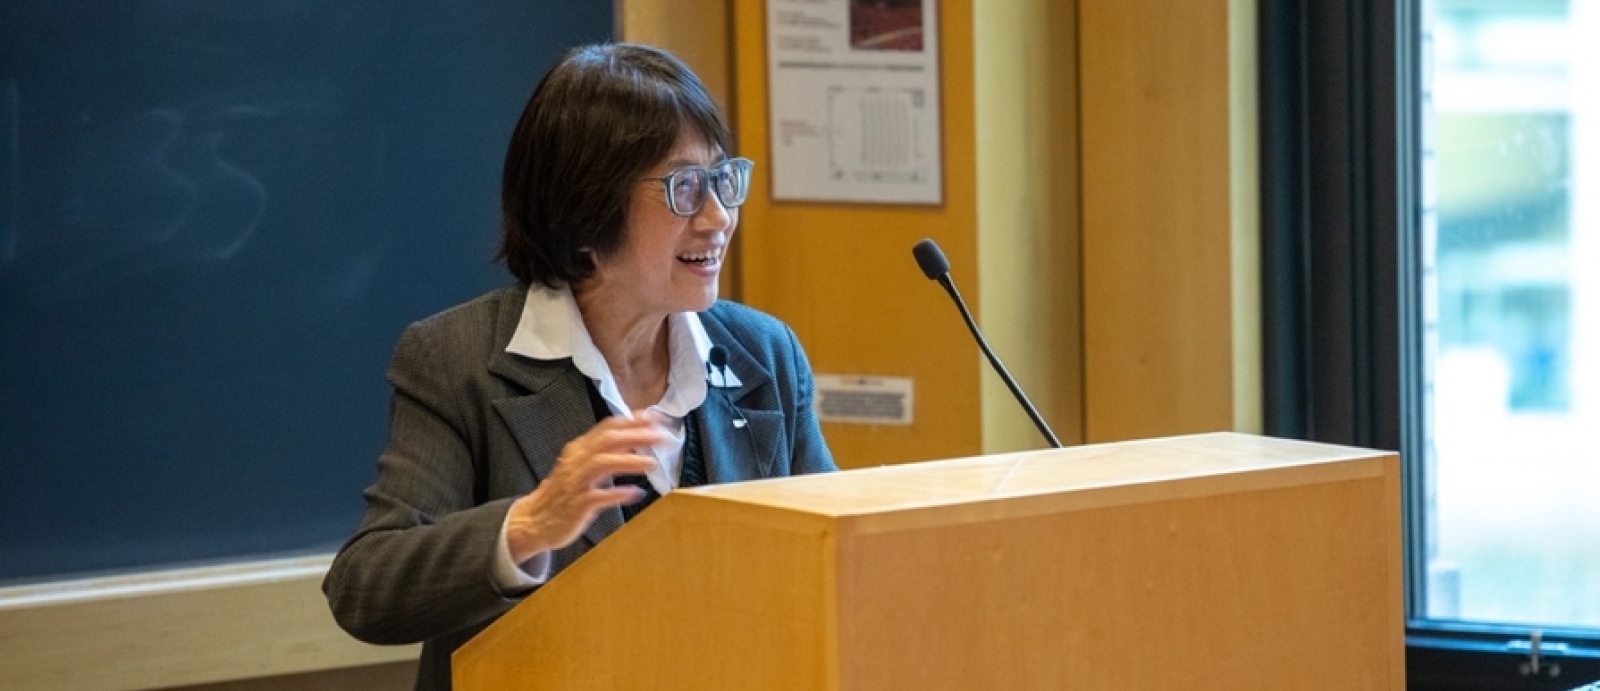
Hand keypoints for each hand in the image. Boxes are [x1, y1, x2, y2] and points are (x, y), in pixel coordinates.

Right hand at [503, 412, 666, 561]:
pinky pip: (598, 497)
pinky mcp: (577, 505)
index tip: (656, 418)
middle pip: (607, 440)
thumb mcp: (582, 467)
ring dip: (629, 460)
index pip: (608, 427)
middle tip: (661, 436)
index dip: (633, 420)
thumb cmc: (564, 493)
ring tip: (651, 462)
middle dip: (636, 435)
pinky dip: (618, 493)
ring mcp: (575, 482)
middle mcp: (577, 461)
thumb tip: (636, 442)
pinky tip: (635, 492)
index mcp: (580, 449)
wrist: (535, 520)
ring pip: (602, 463)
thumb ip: (606, 453)